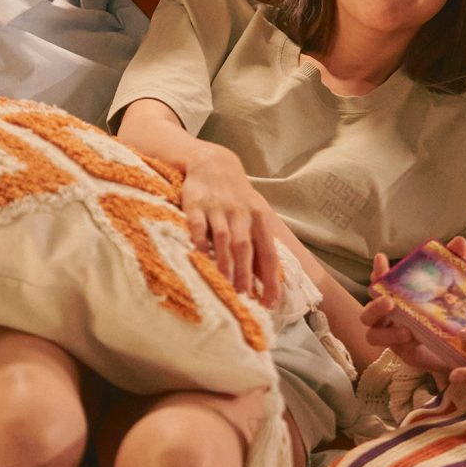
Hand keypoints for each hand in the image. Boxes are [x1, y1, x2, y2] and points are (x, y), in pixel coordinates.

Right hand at [179, 143, 281, 301]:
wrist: (214, 163)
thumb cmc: (238, 198)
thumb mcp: (255, 215)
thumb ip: (259, 244)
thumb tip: (267, 282)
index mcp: (259, 218)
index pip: (268, 253)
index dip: (270, 279)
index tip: (269, 302)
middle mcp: (241, 213)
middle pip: (245, 247)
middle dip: (245, 274)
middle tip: (243, 297)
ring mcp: (218, 208)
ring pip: (223, 238)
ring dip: (224, 263)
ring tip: (224, 286)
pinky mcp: (196, 204)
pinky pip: (198, 225)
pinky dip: (200, 242)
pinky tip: (200, 259)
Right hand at [361, 238, 465, 377]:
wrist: (462, 348)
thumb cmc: (448, 313)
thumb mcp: (452, 288)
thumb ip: (453, 265)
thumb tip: (460, 241)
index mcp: (397, 299)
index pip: (380, 284)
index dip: (378, 272)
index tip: (381, 259)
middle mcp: (389, 318)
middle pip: (368, 312)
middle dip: (375, 305)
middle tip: (390, 302)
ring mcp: (393, 337)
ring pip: (373, 335)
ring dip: (386, 332)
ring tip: (406, 331)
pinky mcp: (404, 354)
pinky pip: (396, 350)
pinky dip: (403, 345)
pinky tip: (415, 341)